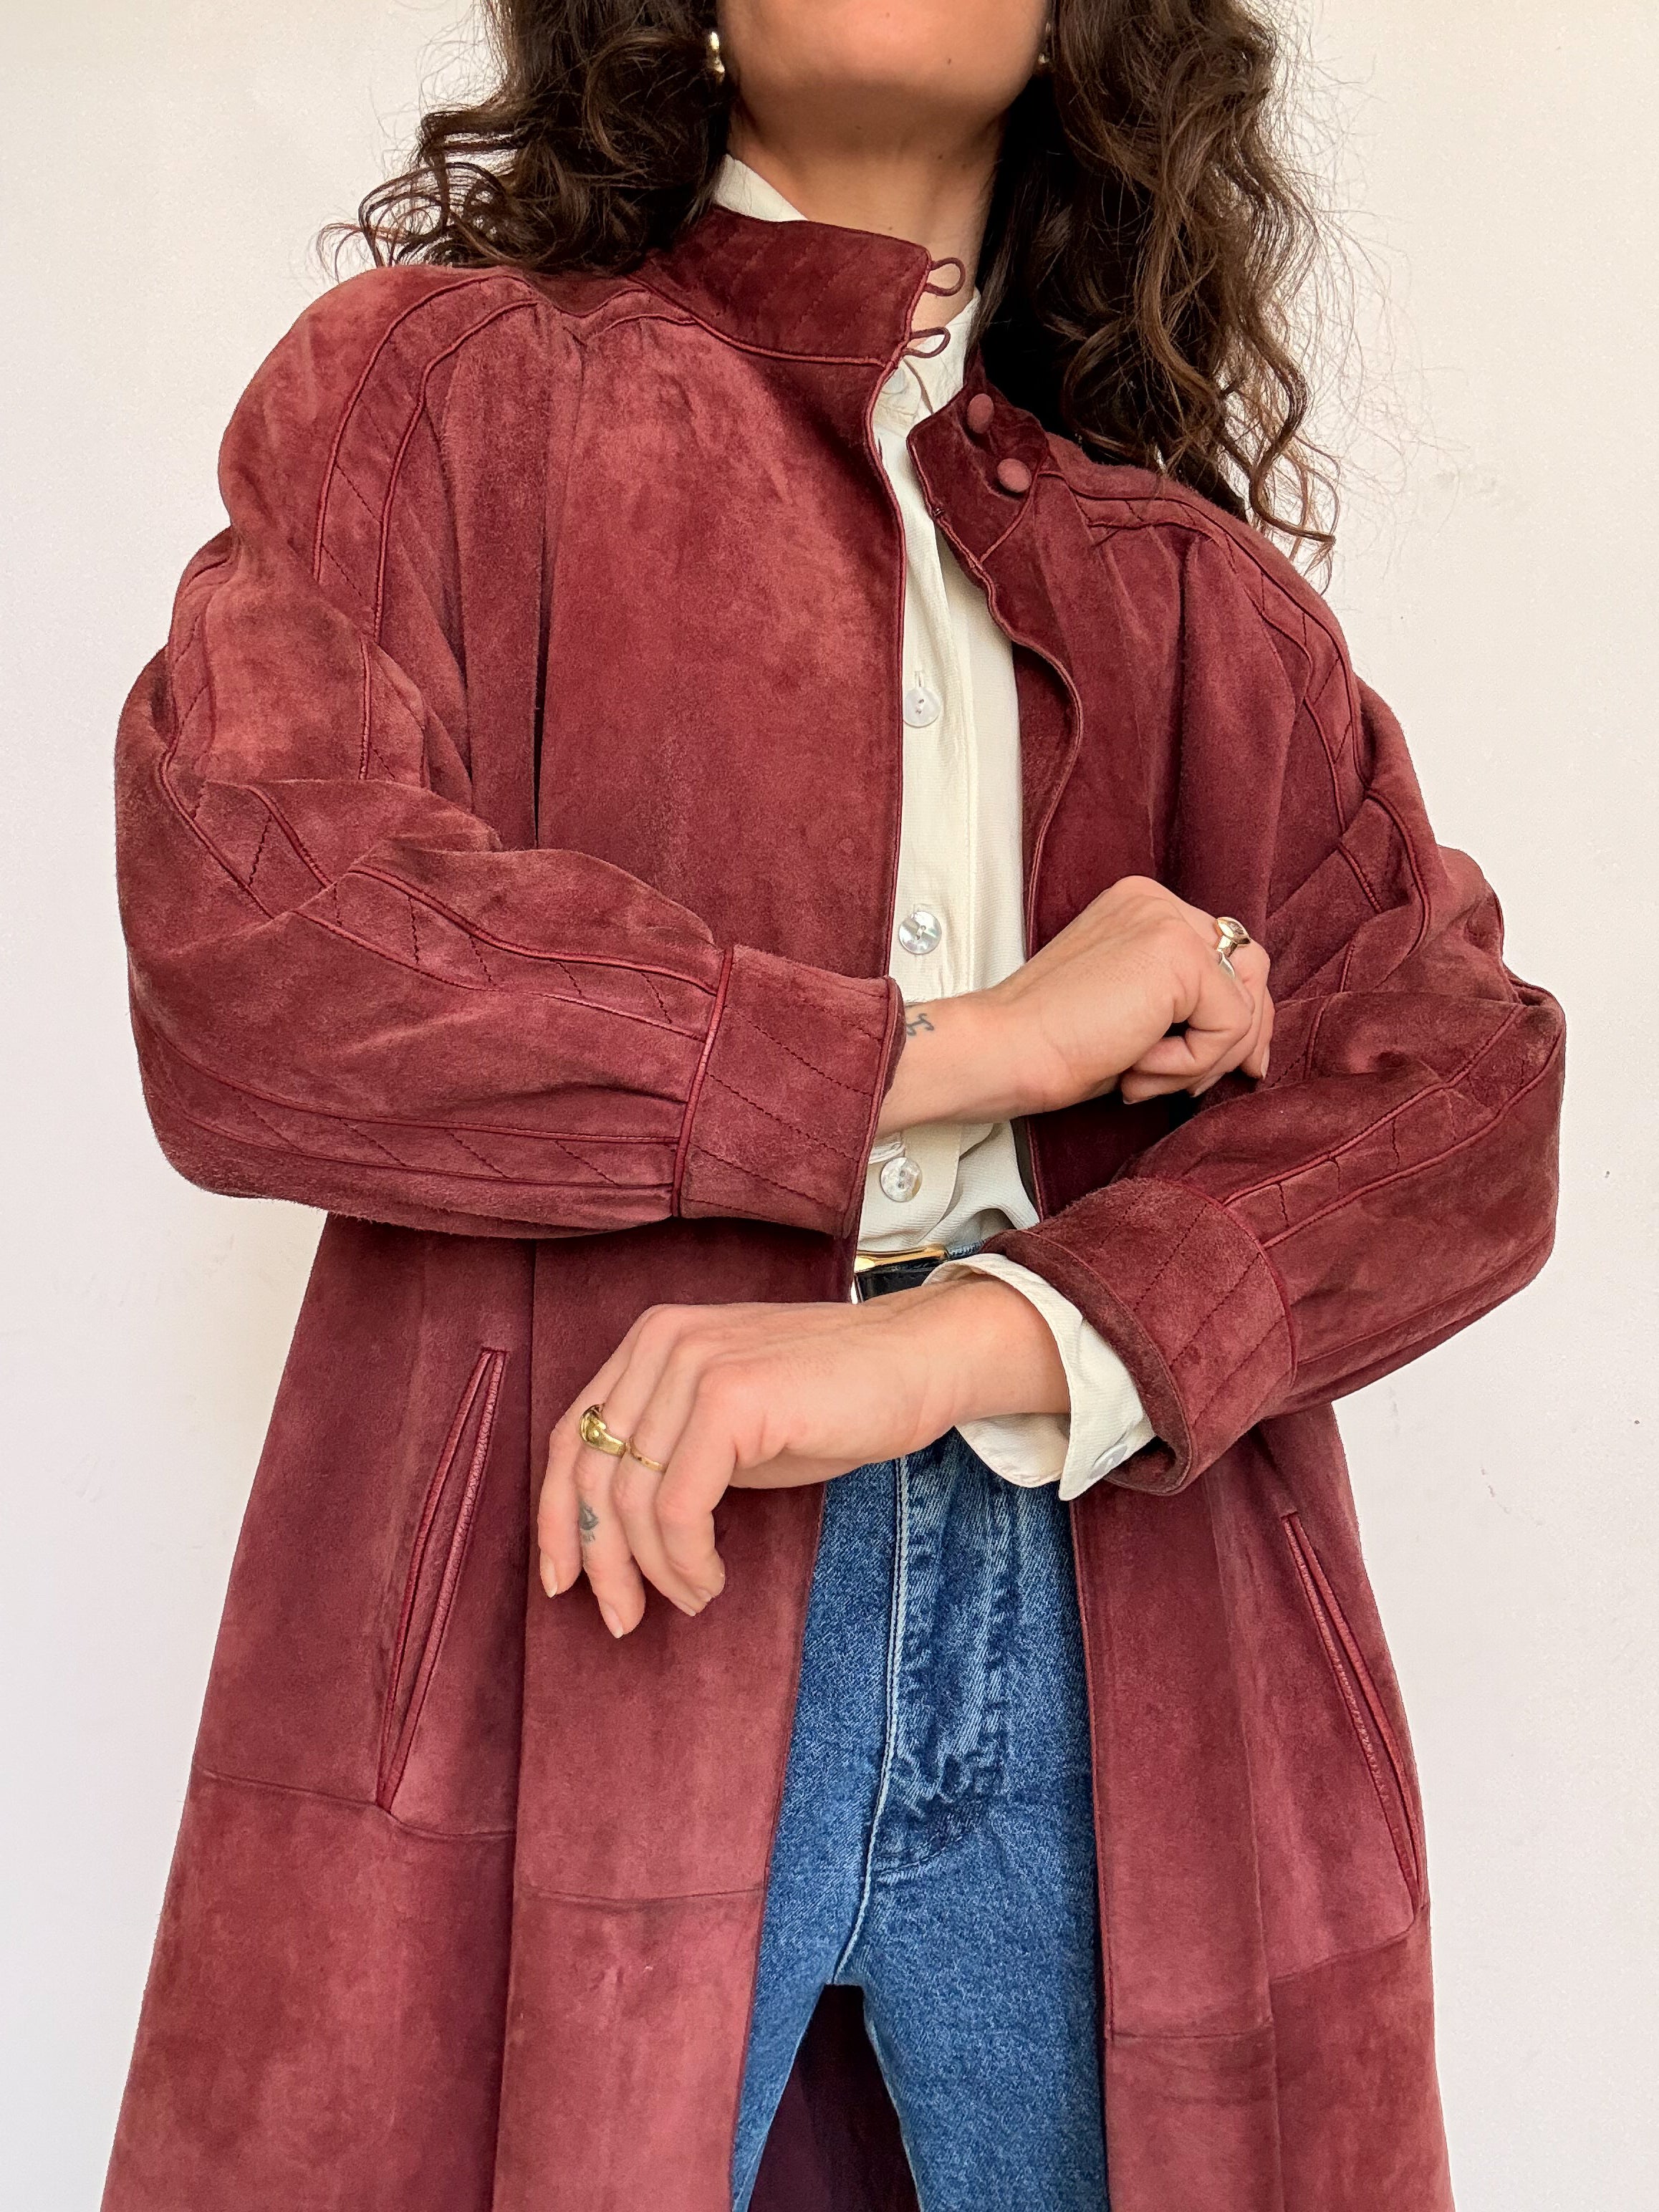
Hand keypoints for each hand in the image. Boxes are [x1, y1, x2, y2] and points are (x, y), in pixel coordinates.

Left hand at [537, 1276, 1067, 1635]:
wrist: (917, 1363)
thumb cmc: (832, 1401)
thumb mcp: (728, 1424)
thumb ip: (668, 1454)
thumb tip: (608, 1540)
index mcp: (650, 1341)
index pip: (570, 1439)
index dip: (556, 1520)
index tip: (564, 1583)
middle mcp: (660, 1342)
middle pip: (589, 1475)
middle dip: (599, 1562)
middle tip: (624, 1619)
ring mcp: (693, 1364)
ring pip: (630, 1499)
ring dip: (656, 1571)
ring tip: (694, 1597)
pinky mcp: (730, 1397)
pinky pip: (678, 1507)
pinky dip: (687, 1560)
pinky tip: (712, 1579)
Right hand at [876, 876, 1271, 1129]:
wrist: (1005, 1050)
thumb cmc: (1051, 1045)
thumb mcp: (1131, 1012)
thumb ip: (1184, 1005)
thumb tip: (1254, 1042)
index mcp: (1142, 907)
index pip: (1226, 953)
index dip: (1237, 1014)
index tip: (1229, 1064)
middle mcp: (1159, 902)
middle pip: (1251, 967)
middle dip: (1239, 1037)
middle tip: (1196, 1085)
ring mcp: (1169, 922)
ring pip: (1245, 1003)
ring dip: (1204, 1059)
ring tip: (1143, 1075)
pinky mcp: (1179, 955)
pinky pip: (1229, 1026)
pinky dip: (1190, 1064)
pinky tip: (1135, 1066)